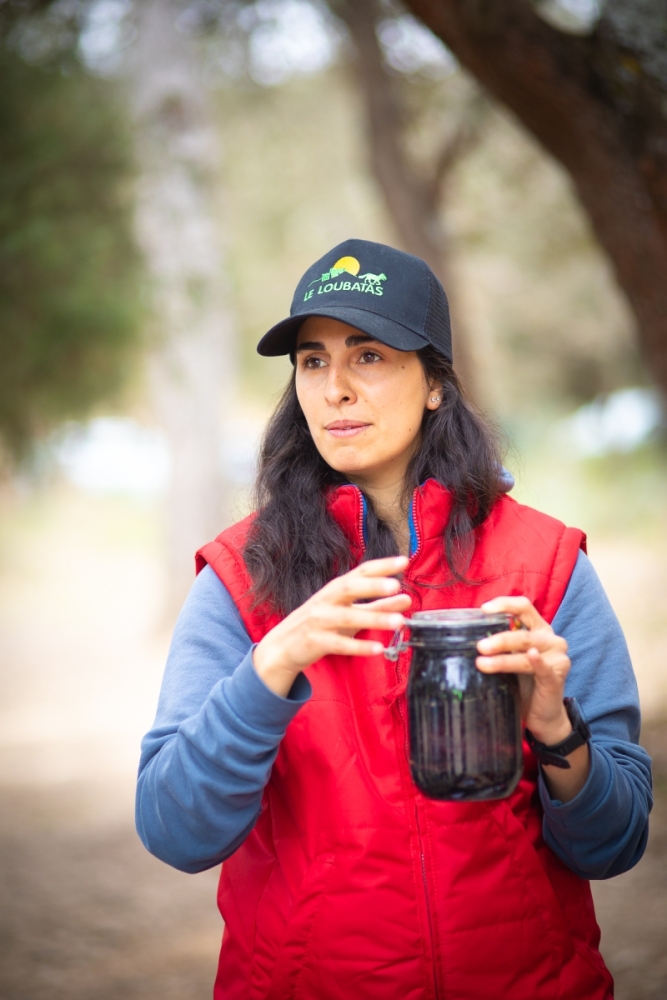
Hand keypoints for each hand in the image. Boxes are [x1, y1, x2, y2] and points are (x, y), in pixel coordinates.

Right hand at [253, 556, 410, 697]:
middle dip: (372, 586)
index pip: (360, 572)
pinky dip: (359, 647)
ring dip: (374, 619)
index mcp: (336, 590)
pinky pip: (339, 644)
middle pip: (349, 588)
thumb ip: (378, 606)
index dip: (381, 566)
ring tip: (399, 622)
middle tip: (395, 586)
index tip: (403, 561)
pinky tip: (378, 649)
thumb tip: (406, 598)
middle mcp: (326, 600)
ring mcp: (319, 620)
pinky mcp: (315, 641)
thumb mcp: (349, 612)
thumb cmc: (320, 625)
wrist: (282, 646)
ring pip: (347, 617)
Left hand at [475, 596, 589, 801]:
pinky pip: (544, 666)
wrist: (542, 716)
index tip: (483, 610)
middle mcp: (550, 639)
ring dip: (503, 655)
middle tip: (479, 646)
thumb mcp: (509, 660)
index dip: (504, 604)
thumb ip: (497, 646)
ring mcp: (557, 657)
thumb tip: (463, 637)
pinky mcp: (557, 676)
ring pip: (528, 648)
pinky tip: (530, 656)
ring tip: (482, 663)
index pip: (523, 606)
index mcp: (538, 629)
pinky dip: (536, 660)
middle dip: (499, 637)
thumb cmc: (523, 684)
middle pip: (523, 630)